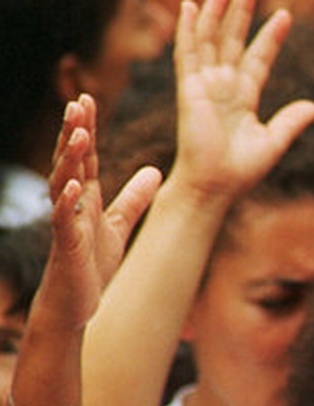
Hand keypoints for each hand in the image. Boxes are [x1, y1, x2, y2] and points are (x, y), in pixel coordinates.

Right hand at [41, 94, 159, 331]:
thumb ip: (134, 198)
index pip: (86, 156)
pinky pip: (62, 220)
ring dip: (70, 159)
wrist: (76, 304)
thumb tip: (155, 171)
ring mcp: (66, 223)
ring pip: (63, 183)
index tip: (88, 98)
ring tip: (77, 134)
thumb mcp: (119, 226)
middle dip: (73, 132)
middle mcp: (72, 204)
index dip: (87, 128)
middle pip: (71, 161)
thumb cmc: (92, 265)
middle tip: (77, 102)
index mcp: (85, 197)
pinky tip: (74, 185)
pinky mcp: (65, 245)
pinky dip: (67, 202)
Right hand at [168, 0, 313, 203]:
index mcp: (244, 97)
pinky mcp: (190, 89)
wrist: (215, 187)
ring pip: (210, 40)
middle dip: (241, 15)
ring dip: (216, 14)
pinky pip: (188, 53)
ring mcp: (205, 85)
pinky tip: (190, 6)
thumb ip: (292, 121)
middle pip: (233, 41)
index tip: (285, 16)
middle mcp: (223, 86)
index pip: (259, 59)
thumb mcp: (274, 142)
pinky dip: (188, 29)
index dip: (271, 38)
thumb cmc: (240, 170)